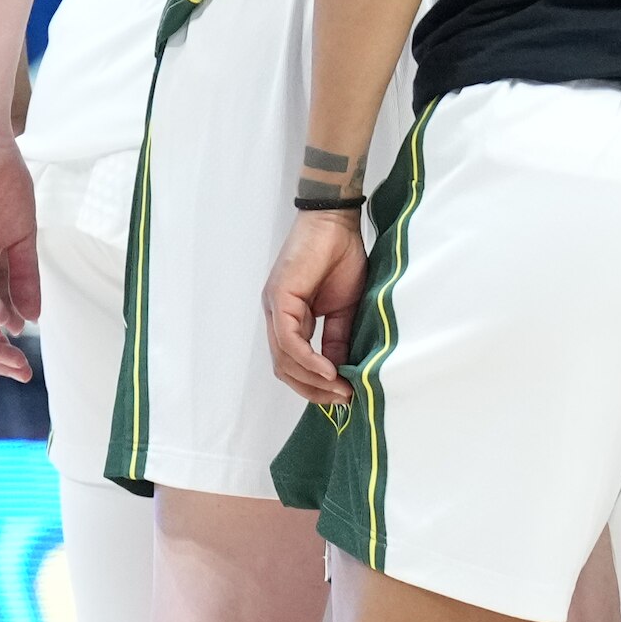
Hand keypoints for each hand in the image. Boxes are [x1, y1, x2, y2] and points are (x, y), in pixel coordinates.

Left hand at [267, 207, 369, 401]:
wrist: (336, 222)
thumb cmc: (342, 257)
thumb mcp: (345, 308)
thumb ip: (338, 338)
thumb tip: (341, 371)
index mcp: (290, 319)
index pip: (293, 364)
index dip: (316, 385)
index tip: (344, 396)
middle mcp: (276, 317)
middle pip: (285, 369)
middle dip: (314, 390)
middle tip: (342, 399)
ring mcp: (274, 308)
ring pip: (284, 360)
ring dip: (313, 380)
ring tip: (341, 388)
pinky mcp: (279, 299)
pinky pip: (289, 341)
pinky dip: (309, 360)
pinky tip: (331, 370)